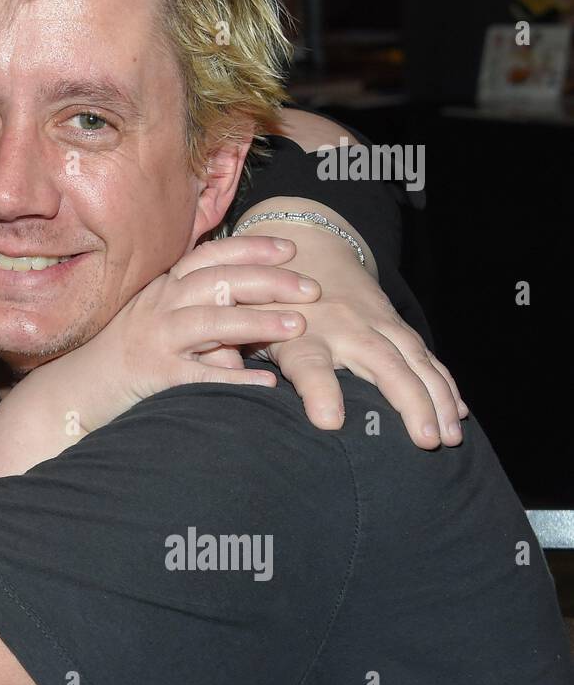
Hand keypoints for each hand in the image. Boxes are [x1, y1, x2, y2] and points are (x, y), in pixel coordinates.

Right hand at [54, 235, 318, 431]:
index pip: (210, 256)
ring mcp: (153, 340)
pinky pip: (196, 376)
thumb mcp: (159, 321)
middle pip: (218, 282)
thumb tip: (245, 325)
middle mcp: (158, 307)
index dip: (251, 248)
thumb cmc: (124, 355)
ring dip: (256, 322)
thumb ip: (199, 314)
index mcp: (163, 287)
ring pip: (210, 323)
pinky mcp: (152, 377)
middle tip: (312, 288)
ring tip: (298, 326)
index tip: (290, 248)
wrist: (74, 390)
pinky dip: (231, 379)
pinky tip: (264, 384)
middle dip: (268, 281)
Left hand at [244, 226, 466, 448]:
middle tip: (424, 442)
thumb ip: (233, 354)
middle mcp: (342, 326)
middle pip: (381, 365)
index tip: (330, 422)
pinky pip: (423, 355)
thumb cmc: (264, 295)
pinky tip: (458, 410)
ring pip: (413, 360)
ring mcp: (373, 323)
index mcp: (298, 332)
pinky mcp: (392, 323)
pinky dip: (444, 382)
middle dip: (407, 403)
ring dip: (437, 398)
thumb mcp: (243, 320)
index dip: (319, 392)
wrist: (304, 242)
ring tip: (451, 436)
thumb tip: (227, 391)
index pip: (309, 365)